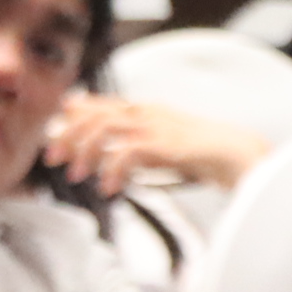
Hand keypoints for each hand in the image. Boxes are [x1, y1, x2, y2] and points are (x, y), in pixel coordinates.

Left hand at [39, 93, 266, 195]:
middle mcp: (148, 113)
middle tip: (54, 157)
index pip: (102, 103)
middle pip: (96, 114)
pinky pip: (126, 154)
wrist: (237, 154)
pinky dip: (112, 170)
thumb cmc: (204, 154)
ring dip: (85, 152)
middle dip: (69, 134)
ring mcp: (156, 126)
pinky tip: (108, 187)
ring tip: (76, 175)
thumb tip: (109, 157)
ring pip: (105, 129)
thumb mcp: (164, 145)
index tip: (56, 125)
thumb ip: (138, 146)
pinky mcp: (164, 144)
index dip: (75, 112)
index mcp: (147, 109)